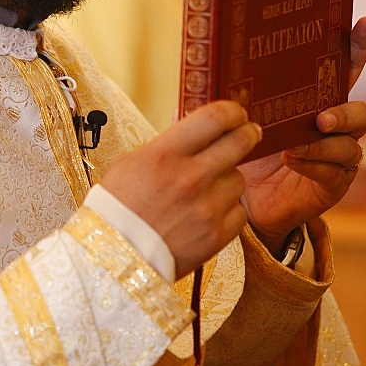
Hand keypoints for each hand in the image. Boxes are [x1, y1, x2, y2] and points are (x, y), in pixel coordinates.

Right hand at [101, 100, 261, 278]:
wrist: (115, 254)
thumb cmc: (117, 208)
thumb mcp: (131, 163)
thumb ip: (166, 143)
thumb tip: (190, 126)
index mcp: (166, 155)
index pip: (214, 118)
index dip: (231, 110)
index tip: (235, 112)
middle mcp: (191, 178)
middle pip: (240, 142)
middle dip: (248, 133)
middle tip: (249, 132)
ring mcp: (207, 207)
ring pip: (239, 178)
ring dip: (228, 178)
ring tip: (208, 188)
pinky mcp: (217, 235)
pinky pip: (239, 212)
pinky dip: (228, 210)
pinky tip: (209, 212)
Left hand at [240, 17, 365, 251]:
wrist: (243, 199)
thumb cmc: (243, 152)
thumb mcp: (233, 122)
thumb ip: (220, 101)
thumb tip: (191, 82)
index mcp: (314, 102)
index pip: (342, 72)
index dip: (356, 48)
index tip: (362, 23)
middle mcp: (333, 127)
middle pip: (359, 112)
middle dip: (345, 111)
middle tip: (321, 115)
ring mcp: (336, 156)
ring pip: (349, 145)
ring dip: (324, 143)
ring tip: (297, 144)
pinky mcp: (332, 184)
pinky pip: (334, 172)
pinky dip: (314, 164)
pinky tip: (293, 160)